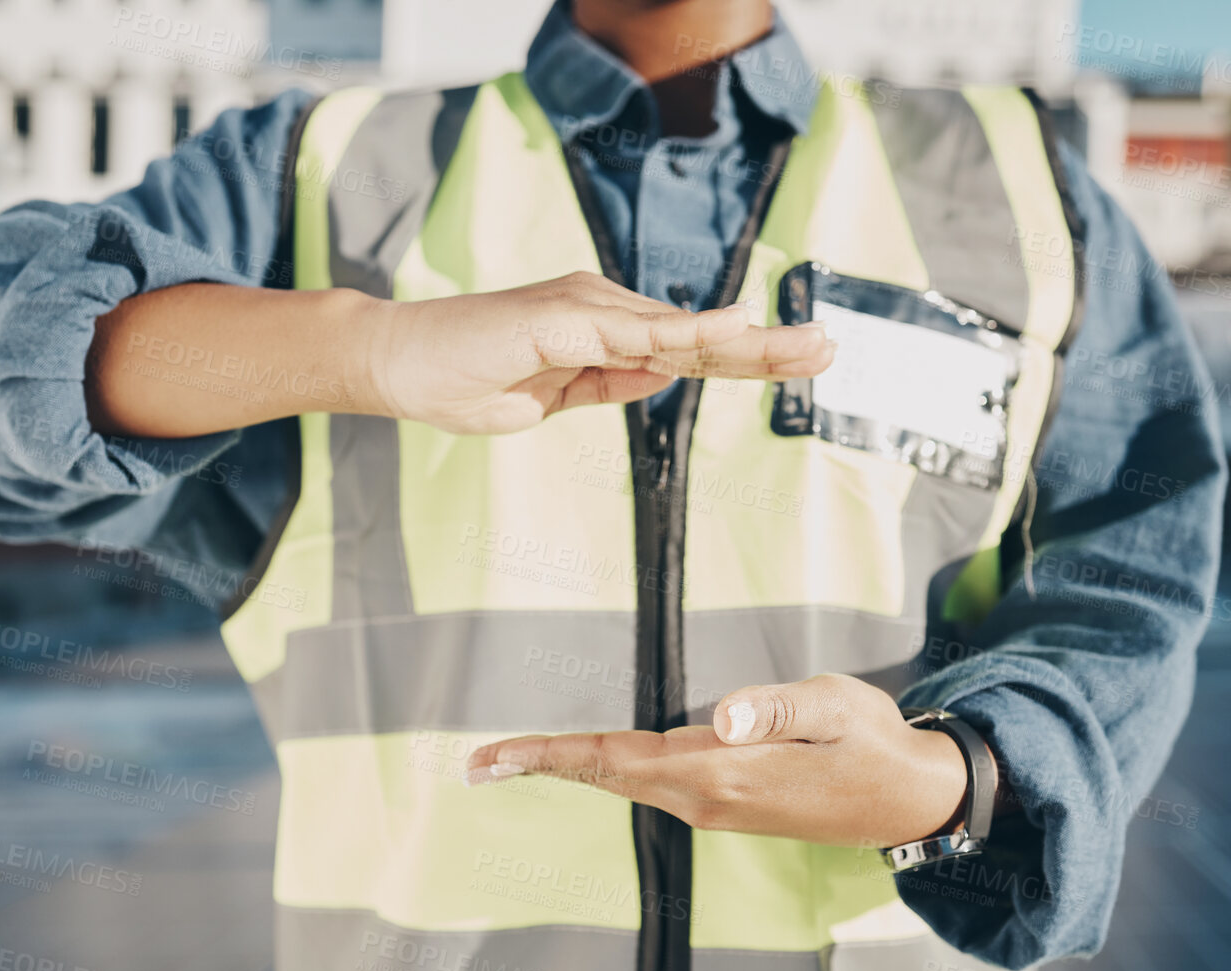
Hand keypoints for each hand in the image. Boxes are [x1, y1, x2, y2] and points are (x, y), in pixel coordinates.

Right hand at [365, 271, 834, 434]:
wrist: (400, 366)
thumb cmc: (466, 382)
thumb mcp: (551, 400)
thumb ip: (605, 385)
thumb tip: (663, 378)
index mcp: (603, 334)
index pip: (688, 350)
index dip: (747, 356)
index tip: (802, 360)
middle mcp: (602, 310)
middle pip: (699, 336)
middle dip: (768, 345)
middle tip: (830, 347)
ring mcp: (584, 309)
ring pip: (680, 332)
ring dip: (746, 341)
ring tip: (805, 346)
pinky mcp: (562, 318)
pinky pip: (635, 333)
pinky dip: (687, 333)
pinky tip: (732, 329)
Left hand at [464, 674, 972, 847]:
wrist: (910, 802)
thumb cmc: (875, 745)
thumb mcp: (838, 708)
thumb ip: (778, 708)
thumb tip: (726, 717)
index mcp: (726, 772)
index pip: (618, 758)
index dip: (553, 755)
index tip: (495, 758)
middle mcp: (708, 796)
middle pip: (606, 774)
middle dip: (540, 764)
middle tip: (474, 763)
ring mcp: (715, 805)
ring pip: (624, 780)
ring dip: (568, 767)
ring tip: (510, 759)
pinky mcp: (726, 802)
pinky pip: (648, 782)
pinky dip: (605, 769)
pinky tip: (585, 763)